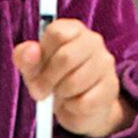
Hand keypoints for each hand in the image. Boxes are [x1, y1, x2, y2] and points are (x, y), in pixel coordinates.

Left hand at [13, 19, 134, 137]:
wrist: (81, 107)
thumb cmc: (55, 79)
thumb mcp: (34, 69)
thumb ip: (25, 57)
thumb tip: (30, 50)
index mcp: (73, 30)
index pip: (57, 33)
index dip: (42, 55)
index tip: (37, 69)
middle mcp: (93, 41)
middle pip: (66, 57)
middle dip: (47, 80)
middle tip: (41, 91)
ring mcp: (105, 63)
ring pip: (75, 82)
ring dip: (61, 94)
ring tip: (62, 94)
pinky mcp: (111, 87)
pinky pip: (85, 101)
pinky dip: (73, 107)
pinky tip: (75, 103)